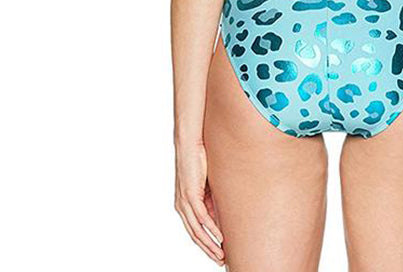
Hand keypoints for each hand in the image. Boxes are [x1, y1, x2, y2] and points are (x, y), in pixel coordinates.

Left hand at [174, 141, 224, 265]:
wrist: (190, 143)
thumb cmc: (198, 159)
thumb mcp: (206, 184)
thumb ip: (211, 200)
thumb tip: (219, 214)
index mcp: (184, 204)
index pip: (195, 230)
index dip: (206, 243)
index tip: (218, 252)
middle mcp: (182, 206)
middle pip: (195, 235)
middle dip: (208, 249)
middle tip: (220, 260)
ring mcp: (185, 201)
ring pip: (197, 230)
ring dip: (210, 244)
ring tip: (220, 254)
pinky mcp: (190, 195)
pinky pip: (201, 217)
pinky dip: (211, 229)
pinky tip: (219, 237)